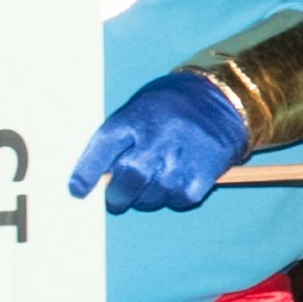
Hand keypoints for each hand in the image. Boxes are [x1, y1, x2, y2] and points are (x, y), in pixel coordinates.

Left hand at [68, 69, 249, 213]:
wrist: (225, 101)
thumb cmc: (175, 105)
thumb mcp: (142, 106)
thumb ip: (122, 137)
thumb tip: (102, 173)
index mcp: (137, 118)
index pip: (102, 148)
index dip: (85, 173)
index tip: (77, 190)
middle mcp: (156, 140)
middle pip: (123, 183)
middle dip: (116, 196)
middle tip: (118, 196)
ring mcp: (179, 161)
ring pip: (148, 198)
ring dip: (145, 197)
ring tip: (155, 180)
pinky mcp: (200, 178)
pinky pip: (176, 201)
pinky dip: (172, 197)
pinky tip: (177, 179)